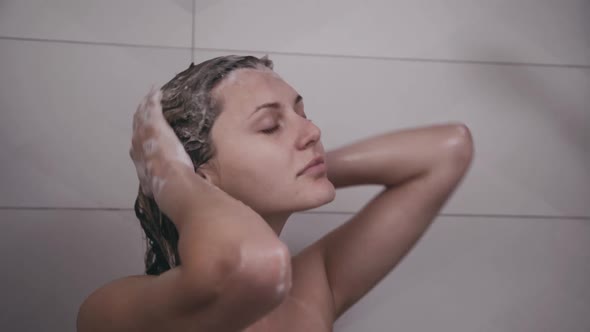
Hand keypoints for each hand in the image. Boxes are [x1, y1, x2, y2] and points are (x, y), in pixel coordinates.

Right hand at [129, 87, 215, 219]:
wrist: (174, 188)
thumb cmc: (175, 195)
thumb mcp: (168, 194)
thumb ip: (171, 191)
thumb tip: (178, 197)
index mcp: (144, 167)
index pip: (138, 150)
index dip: (139, 142)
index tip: (141, 135)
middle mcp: (141, 152)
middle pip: (137, 132)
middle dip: (139, 121)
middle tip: (142, 110)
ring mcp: (147, 139)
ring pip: (142, 119)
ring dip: (145, 108)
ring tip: (149, 98)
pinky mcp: (156, 130)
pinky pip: (152, 111)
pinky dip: (152, 101)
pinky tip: (155, 91)